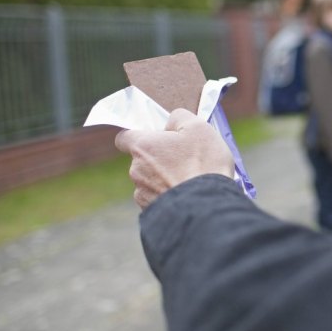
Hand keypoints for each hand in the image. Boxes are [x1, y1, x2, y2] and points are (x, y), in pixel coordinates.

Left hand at [115, 109, 233, 209]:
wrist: (207, 207)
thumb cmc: (203, 164)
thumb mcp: (199, 127)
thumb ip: (179, 118)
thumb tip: (171, 123)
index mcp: (143, 146)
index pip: (124, 137)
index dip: (140, 136)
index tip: (157, 139)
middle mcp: (136, 170)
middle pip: (142, 160)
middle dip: (159, 159)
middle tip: (185, 160)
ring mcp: (142, 194)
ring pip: (150, 181)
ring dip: (165, 179)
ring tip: (190, 181)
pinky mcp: (152, 213)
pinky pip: (158, 200)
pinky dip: (169, 197)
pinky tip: (188, 196)